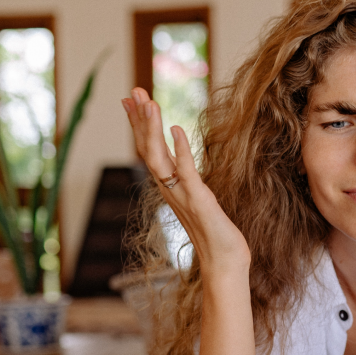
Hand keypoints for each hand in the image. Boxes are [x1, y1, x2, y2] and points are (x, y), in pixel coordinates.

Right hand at [122, 88, 249, 275]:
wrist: (224, 263)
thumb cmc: (216, 235)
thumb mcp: (199, 201)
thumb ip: (189, 182)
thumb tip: (183, 164)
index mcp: (170, 187)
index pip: (149, 150)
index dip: (139, 124)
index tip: (131, 100)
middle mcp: (170, 189)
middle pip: (147, 148)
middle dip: (139, 119)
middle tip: (132, 90)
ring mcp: (182, 195)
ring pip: (158, 157)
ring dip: (151, 129)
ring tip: (148, 102)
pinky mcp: (199, 200)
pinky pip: (186, 171)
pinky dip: (181, 149)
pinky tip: (176, 128)